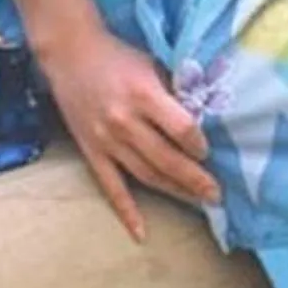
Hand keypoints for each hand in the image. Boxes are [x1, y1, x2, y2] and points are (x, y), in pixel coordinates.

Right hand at [34, 27, 217, 242]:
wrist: (70, 55)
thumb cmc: (119, 58)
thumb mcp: (153, 65)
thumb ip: (173, 94)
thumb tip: (204, 121)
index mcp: (144, 95)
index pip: (181, 128)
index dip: (198, 144)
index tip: (209, 152)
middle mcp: (124, 122)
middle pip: (166, 159)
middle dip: (195, 179)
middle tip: (217, 194)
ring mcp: (106, 141)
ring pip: (145, 175)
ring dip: (174, 191)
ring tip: (198, 203)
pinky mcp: (91, 152)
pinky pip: (111, 187)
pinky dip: (126, 212)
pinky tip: (141, 232)